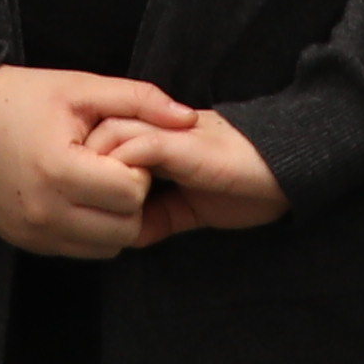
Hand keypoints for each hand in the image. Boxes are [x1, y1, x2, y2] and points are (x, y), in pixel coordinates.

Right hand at [0, 65, 187, 259]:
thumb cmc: (22, 97)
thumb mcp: (82, 87)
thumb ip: (140, 100)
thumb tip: (189, 118)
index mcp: (58, 169)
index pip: (131, 194)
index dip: (137, 170)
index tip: (121, 149)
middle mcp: (43, 211)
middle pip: (124, 230)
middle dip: (130, 200)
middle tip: (113, 168)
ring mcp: (32, 232)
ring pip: (106, 247)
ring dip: (113, 220)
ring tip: (96, 183)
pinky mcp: (25, 242)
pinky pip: (78, 250)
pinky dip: (89, 229)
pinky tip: (78, 196)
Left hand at [92, 104, 286, 233]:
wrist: (287, 173)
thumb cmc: (245, 188)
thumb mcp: (191, 208)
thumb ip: (160, 215)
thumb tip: (125, 235)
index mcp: (157, 139)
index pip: (103, 141)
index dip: (85, 166)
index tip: (79, 201)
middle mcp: (157, 129)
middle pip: (96, 131)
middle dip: (79, 164)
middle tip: (76, 201)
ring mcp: (168, 133)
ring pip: (110, 133)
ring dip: (96, 168)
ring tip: (97, 202)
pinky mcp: (182, 144)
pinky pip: (136, 148)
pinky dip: (122, 171)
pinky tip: (124, 199)